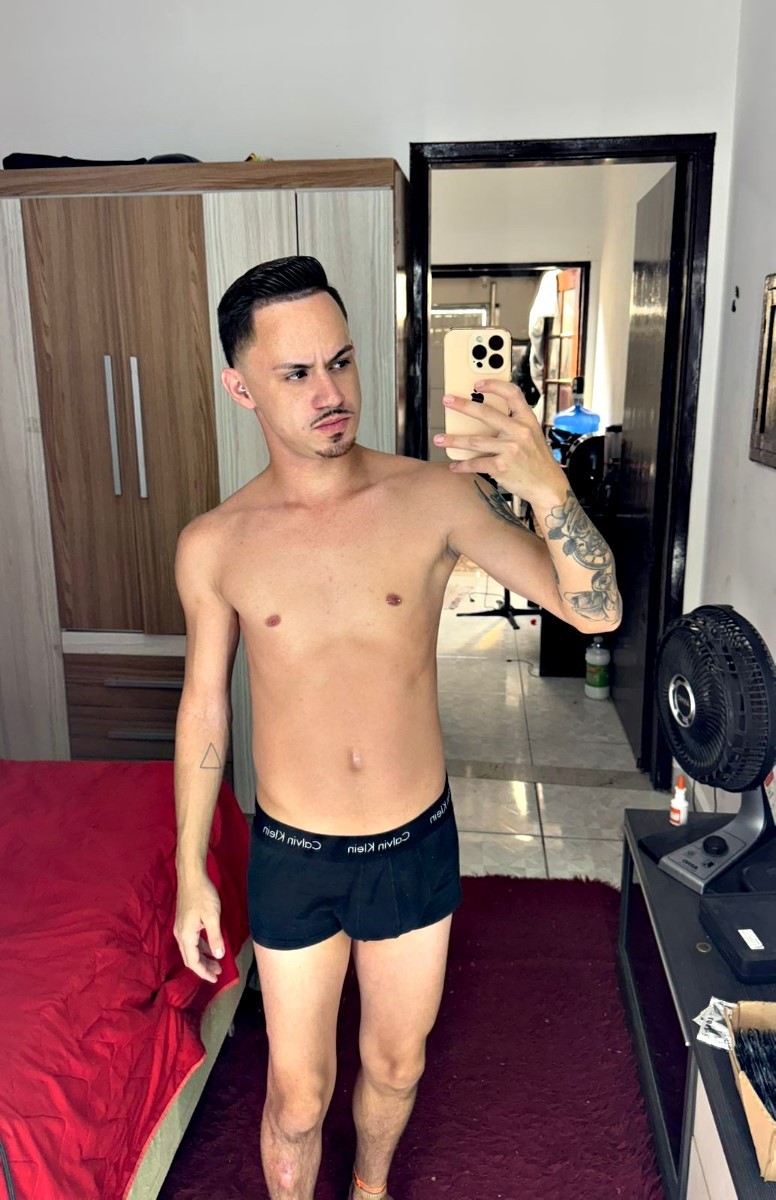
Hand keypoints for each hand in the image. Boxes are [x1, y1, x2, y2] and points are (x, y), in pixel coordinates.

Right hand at [174, 871, 224, 982]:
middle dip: (203, 967)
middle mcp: (180, 935)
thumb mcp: (212, 917)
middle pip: (190, 958)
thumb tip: (218, 956)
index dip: (204, 972)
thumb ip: (215, 938)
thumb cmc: (203, 895)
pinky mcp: (184, 922)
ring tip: (216, 962)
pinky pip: (191, 941)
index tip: (215, 979)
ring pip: (190, 950)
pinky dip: (200, 948)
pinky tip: (209, 946)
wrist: (191, 876)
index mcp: (185, 936)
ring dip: (202, 958)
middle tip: (218, 973)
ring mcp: (180, 928)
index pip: (193, 962)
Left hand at [436, 379, 566, 503]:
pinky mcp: (502, 467)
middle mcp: (519, 432)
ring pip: (474, 441)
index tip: (477, 384)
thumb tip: (483, 415)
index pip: (512, 393)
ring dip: (453, 440)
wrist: (547, 485)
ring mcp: (511, 449)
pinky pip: (476, 464)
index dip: (494, 385)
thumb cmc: (536, 459)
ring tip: (438, 439)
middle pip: (485, 413)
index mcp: (528, 420)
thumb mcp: (532, 435)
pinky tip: (454, 465)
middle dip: (462, 405)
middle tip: (446, 400)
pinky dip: (462, 466)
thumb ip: (513, 424)